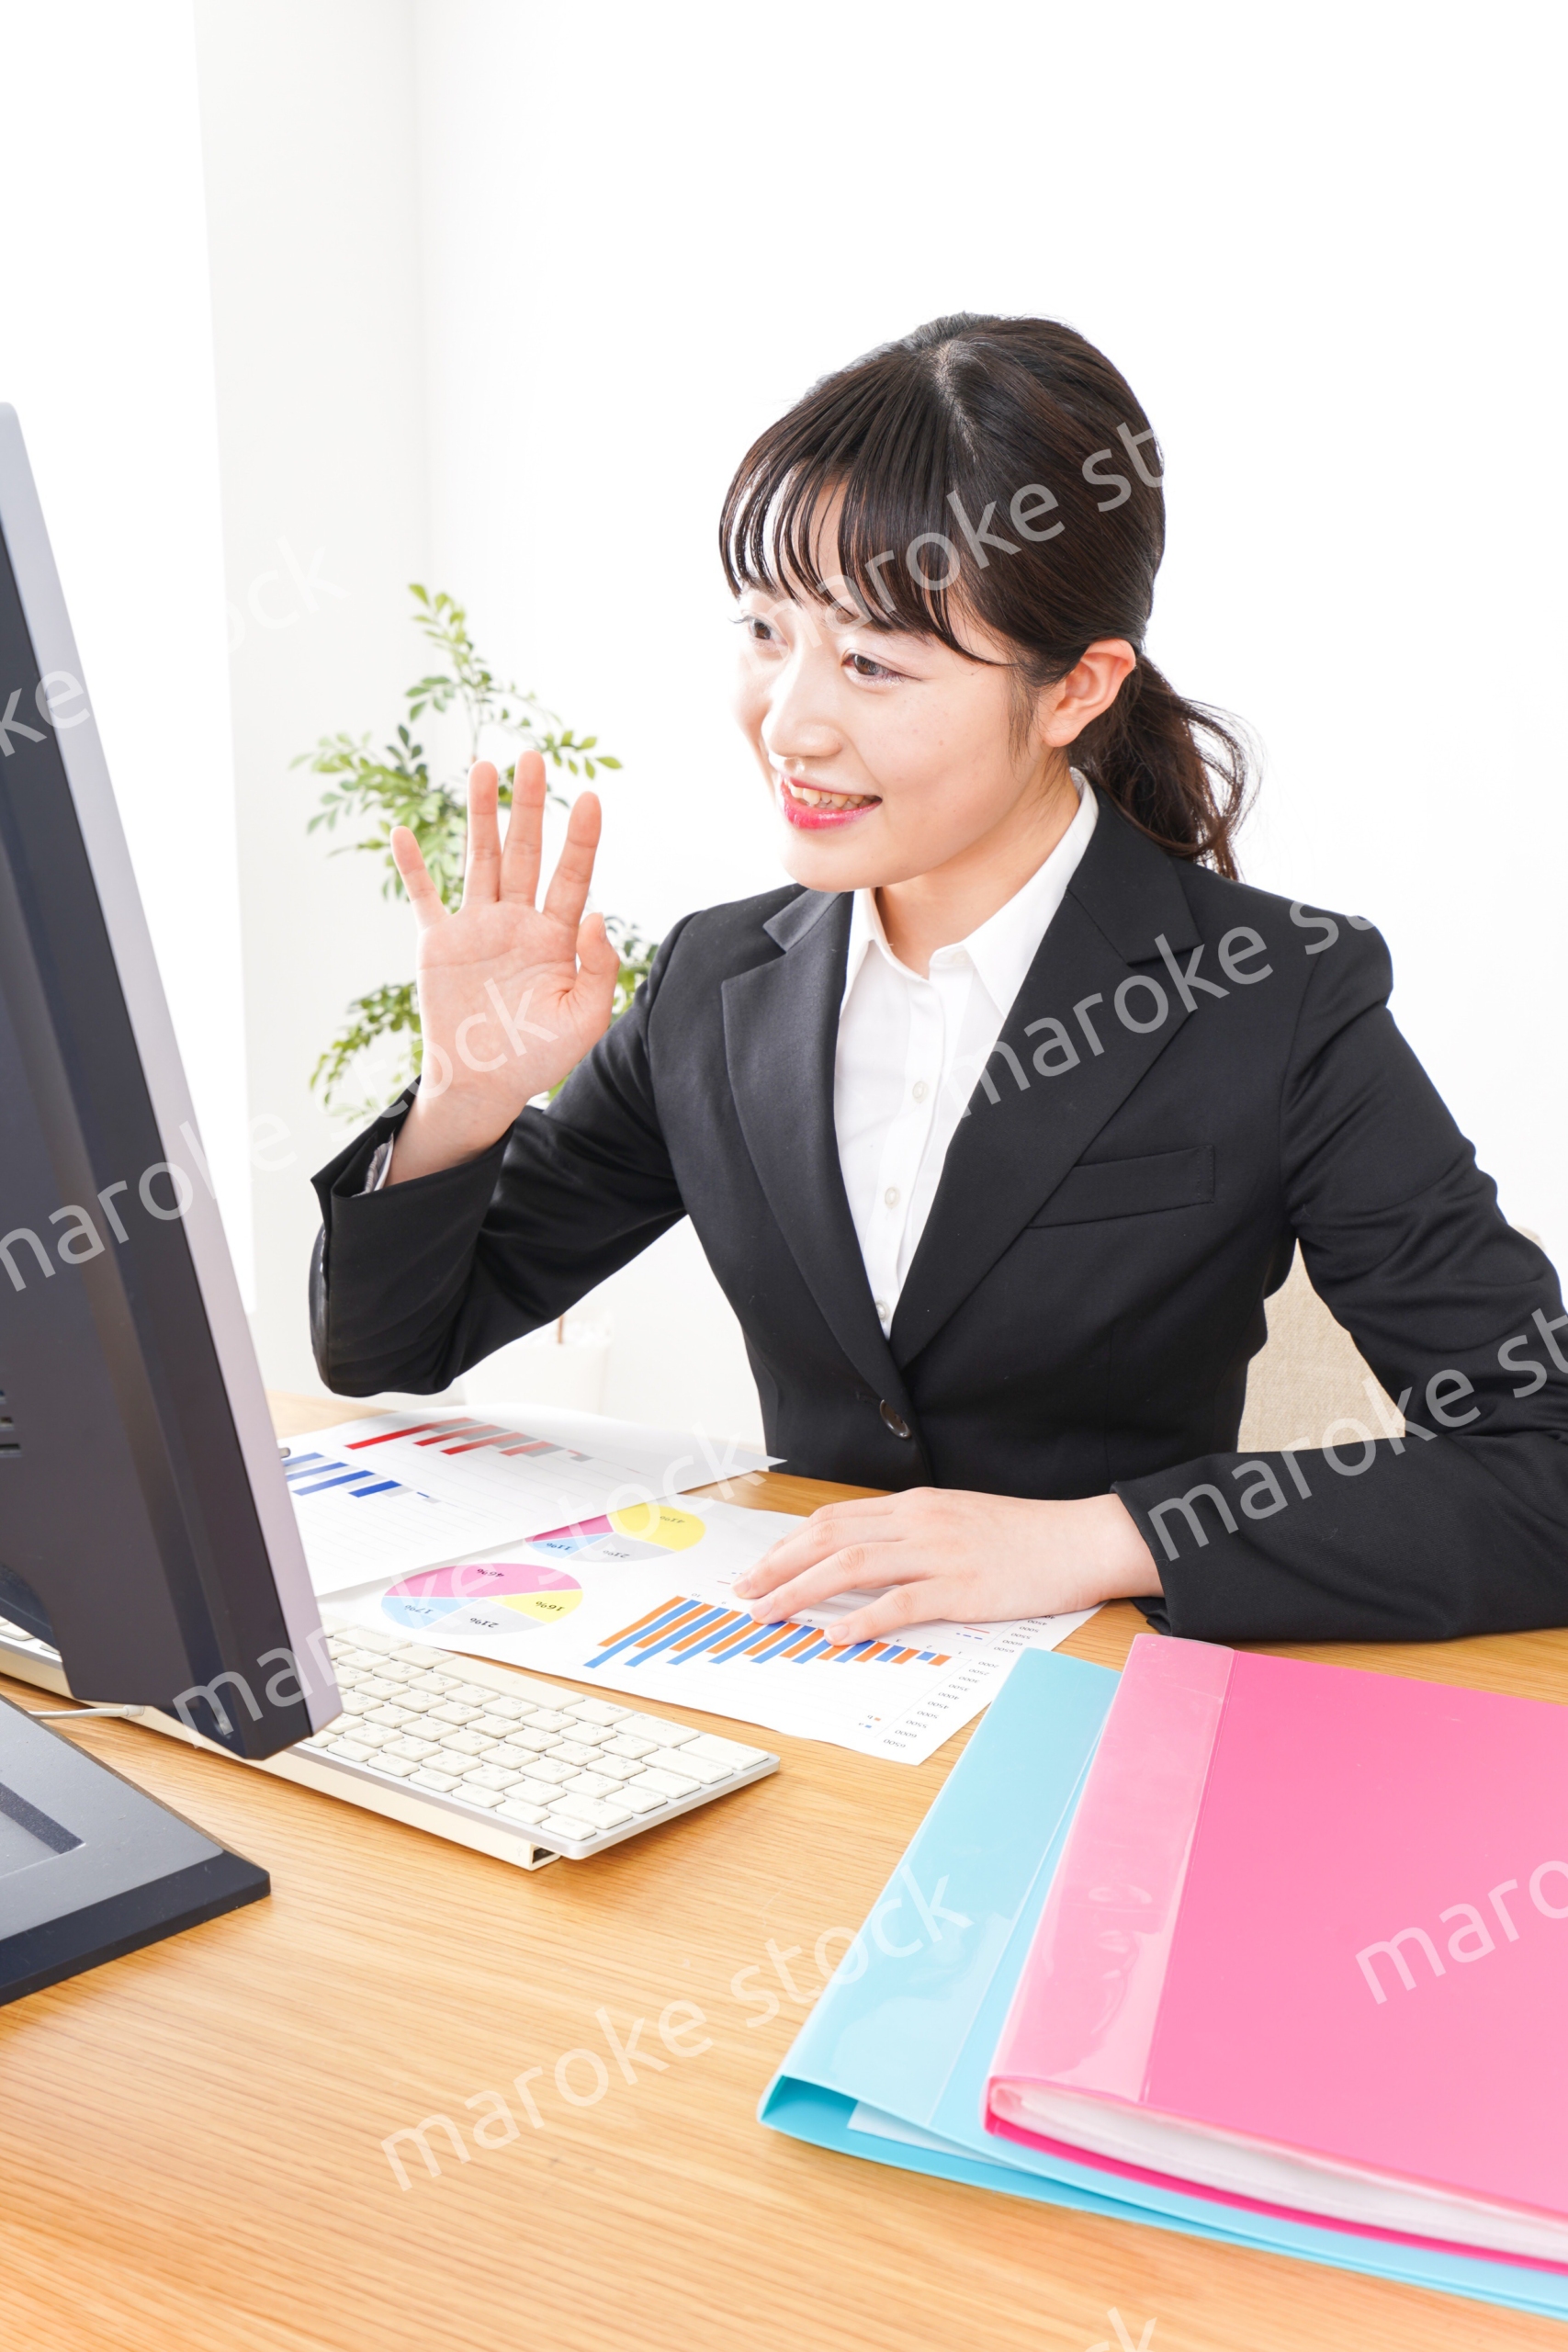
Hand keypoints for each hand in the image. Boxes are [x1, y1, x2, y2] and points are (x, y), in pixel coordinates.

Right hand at [388, 754, 620, 1182]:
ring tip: (483, 768)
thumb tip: (595, 913)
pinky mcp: (437, 943)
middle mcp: (516, 921)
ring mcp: (476, 927)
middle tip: (534, 756)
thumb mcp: (585, 1018)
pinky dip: (412, 866)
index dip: (582, 838)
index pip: (573, 876)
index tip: (592, 798)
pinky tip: (403, 831)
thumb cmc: (538, 1056)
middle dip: (530, 805)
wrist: (482, 1085)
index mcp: (555, 936)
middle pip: (526, 851)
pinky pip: (423, 896)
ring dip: (481, 815)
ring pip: (480, 858)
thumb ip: (599, 967)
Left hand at [731, 1487, 1159, 1643]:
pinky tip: (835, 1634)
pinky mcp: (964, 1589)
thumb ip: (912, 1535)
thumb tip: (862, 1559)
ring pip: (852, 1565)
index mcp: (916, 1505)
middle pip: (829, 1536)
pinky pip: (901, 1603)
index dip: (788, 1545)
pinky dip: (862, 1618)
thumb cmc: (1024, 1537)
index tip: (760, 1569)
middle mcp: (919, 1522)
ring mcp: (940, 1553)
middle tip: (745, 1593)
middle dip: (778, 1566)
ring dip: (802, 1591)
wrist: (1082, 1540)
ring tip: (770, 1613)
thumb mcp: (958, 1520)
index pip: (834, 1520)